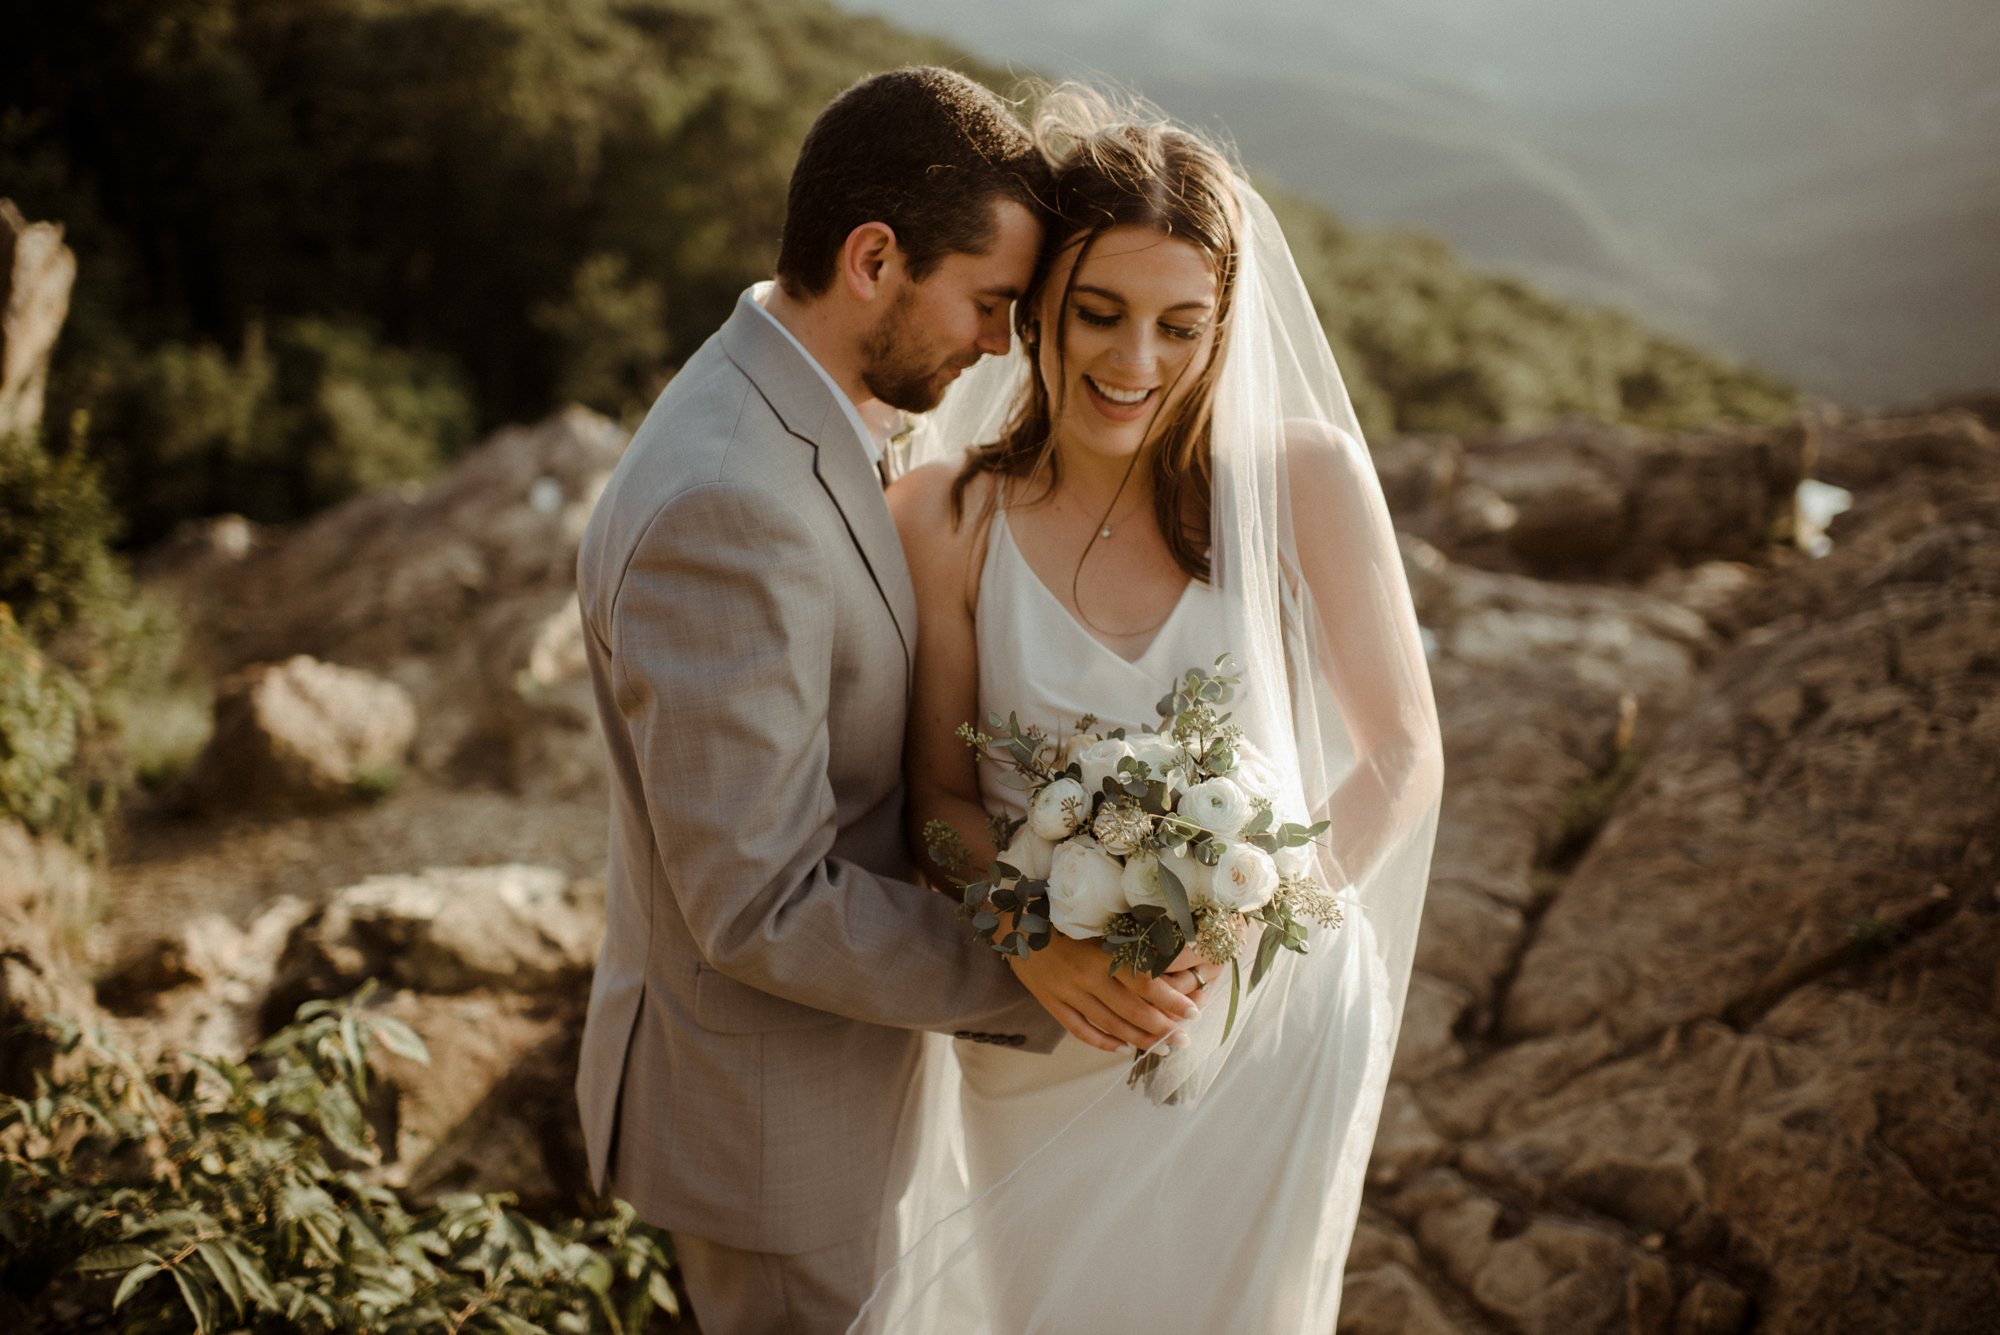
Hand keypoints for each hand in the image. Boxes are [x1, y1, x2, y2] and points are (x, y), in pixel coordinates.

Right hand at [1009, 934, 1212, 1053]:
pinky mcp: (1051, 1002)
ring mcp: (1067, 992)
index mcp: (1102, 952)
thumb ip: (1126, 942)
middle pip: (1133, 1011)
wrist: (1014, 919)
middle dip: (1163, 1028)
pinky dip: (1103, 1042)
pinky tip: (1121, 1048)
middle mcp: (1087, 976)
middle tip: (1184, 1039)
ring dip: (1140, 1040)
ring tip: (1163, 1048)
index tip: (1193, 1012)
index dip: (1172, 1001)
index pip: (1146, 984)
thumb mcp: (1098, 922)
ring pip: (1110, 1025)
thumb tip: (1167, 958)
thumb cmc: (1063, 915)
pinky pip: (1080, 1030)